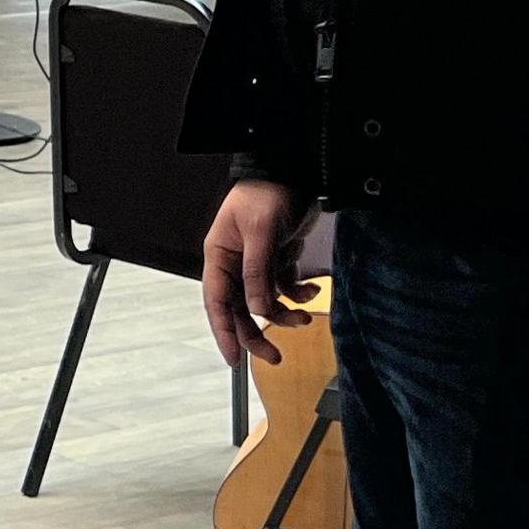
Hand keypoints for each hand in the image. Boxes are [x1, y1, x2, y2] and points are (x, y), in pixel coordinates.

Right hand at [201, 178, 320, 368]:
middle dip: (257, 333)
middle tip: (275, 356)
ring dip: (284, 314)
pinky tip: (311, 291)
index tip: (234, 359)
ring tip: (304, 319)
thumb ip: (256, 272)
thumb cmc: (268, 192)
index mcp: (219, 255)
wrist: (293, 169)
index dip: (223, 331)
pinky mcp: (278, 258)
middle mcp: (234, 263)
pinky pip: (284, 288)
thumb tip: (256, 309)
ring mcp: (256, 262)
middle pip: (240, 309)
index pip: (216, 302)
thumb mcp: (260, 231)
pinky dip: (298, 294)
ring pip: (264, 302)